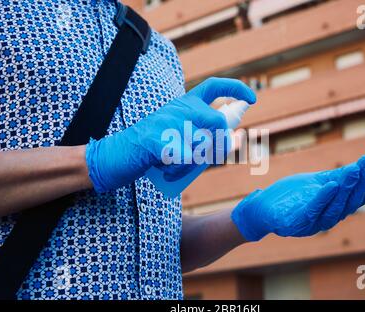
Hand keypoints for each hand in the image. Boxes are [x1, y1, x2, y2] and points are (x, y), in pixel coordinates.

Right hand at [85, 77, 255, 192]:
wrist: (112, 156)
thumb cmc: (149, 149)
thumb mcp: (177, 134)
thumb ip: (201, 134)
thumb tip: (232, 139)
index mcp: (182, 104)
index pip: (213, 87)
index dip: (235, 89)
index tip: (252, 99)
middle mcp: (177, 109)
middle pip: (216, 122)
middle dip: (222, 144)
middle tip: (211, 157)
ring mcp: (166, 123)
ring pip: (202, 144)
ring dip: (195, 163)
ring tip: (178, 166)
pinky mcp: (156, 141)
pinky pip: (184, 159)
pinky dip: (179, 171)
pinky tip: (168, 171)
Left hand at [231, 155, 364, 240]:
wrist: (262, 207)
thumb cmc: (289, 196)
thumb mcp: (314, 183)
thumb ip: (335, 178)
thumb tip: (359, 167)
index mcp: (334, 210)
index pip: (358, 198)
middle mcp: (327, 219)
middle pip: (350, 203)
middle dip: (362, 183)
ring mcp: (312, 223)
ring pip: (335, 208)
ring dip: (346, 188)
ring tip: (355, 170)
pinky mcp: (296, 223)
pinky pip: (313, 210)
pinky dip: (323, 198)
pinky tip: (331, 184)